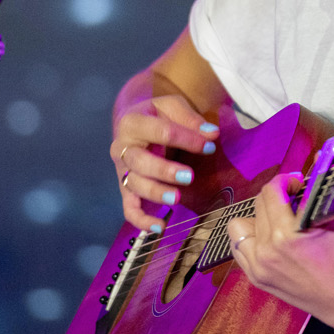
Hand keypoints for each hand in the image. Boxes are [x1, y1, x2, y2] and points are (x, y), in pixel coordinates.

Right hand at [111, 93, 218, 231]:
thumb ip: (190, 119)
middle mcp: (122, 148)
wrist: (133, 121)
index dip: (186, 139)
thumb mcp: (172, 106)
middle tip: (188, 176)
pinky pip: (129, 207)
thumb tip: (211, 133)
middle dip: (164, 170)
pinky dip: (140, 219)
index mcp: (133, 123)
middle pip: (139, 162)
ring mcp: (123, 170)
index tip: (209, 145)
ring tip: (176, 199)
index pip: (160, 131)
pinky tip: (159, 227)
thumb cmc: (156, 114)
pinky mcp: (126, 188)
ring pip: (134, 185)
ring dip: (154, 193)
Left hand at [225, 173, 333, 333]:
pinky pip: (239, 248)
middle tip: (291, 197)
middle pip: (258, 204)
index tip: (296, 182)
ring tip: (276, 219)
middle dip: (275, 195)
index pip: (272, 191)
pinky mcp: (256, 277)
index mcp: (288, 234)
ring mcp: (258, 266)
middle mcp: (267, 250)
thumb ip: (318, 201)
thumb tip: (306, 183)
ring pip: (239, 225)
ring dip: (257, 217)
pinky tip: (267, 237)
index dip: (285, 180)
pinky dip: (250, 239)